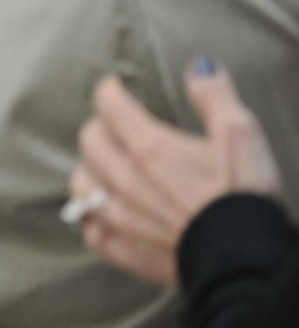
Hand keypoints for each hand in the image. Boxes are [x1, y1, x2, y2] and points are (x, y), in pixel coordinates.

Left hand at [68, 59, 282, 285]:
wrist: (247, 262)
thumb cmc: (243, 197)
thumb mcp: (240, 136)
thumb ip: (215, 97)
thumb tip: (199, 66)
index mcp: (149, 147)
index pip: (109, 106)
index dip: (109, 91)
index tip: (114, 88)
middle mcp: (125, 180)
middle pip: (89, 142)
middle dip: (99, 128)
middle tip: (114, 127)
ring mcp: (120, 218)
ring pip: (81, 185)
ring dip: (89, 171)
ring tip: (105, 168)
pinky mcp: (125, 252)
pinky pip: (92, 233)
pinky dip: (92, 221)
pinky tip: (104, 216)